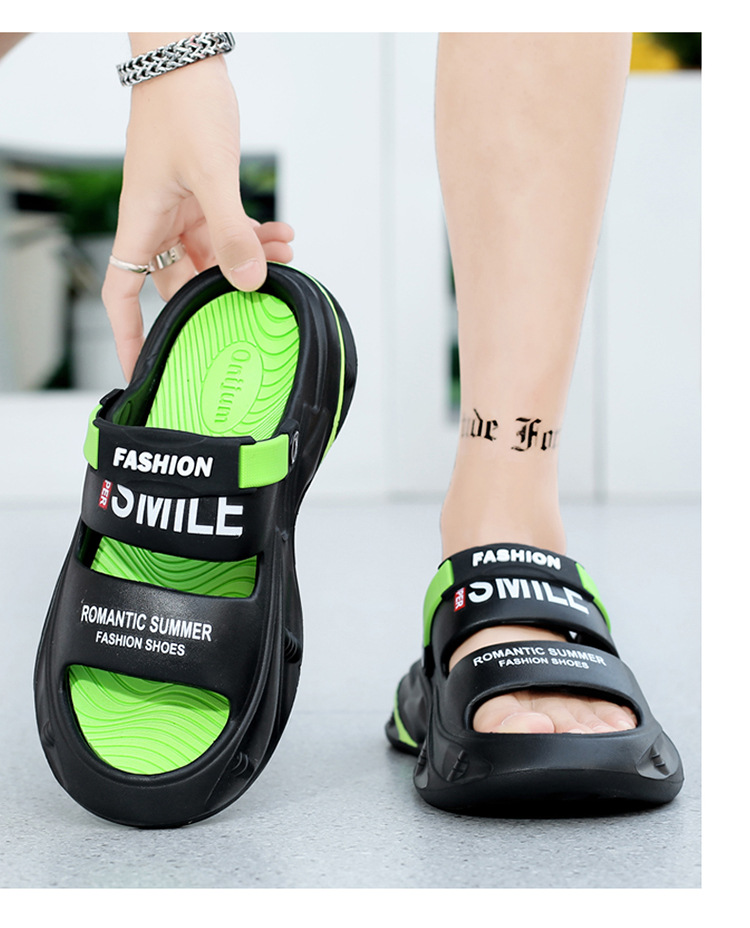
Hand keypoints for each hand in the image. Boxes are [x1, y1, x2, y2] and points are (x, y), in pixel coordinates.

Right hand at [102, 37, 292, 379]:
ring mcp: (180, 209)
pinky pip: (228, 229)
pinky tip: (283, 234)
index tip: (141, 370)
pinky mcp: (202, 194)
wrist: (188, 58)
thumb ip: (232, 232)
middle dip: (223, 290)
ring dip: (249, 257)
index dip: (128, 335)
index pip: (122, 294)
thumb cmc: (183, 106)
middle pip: (182, 280)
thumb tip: (248, 281)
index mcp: (142, 223)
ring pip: (213, 255)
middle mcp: (157, 222)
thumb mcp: (213, 175)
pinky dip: (254, 234)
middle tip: (259, 298)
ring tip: (286, 251)